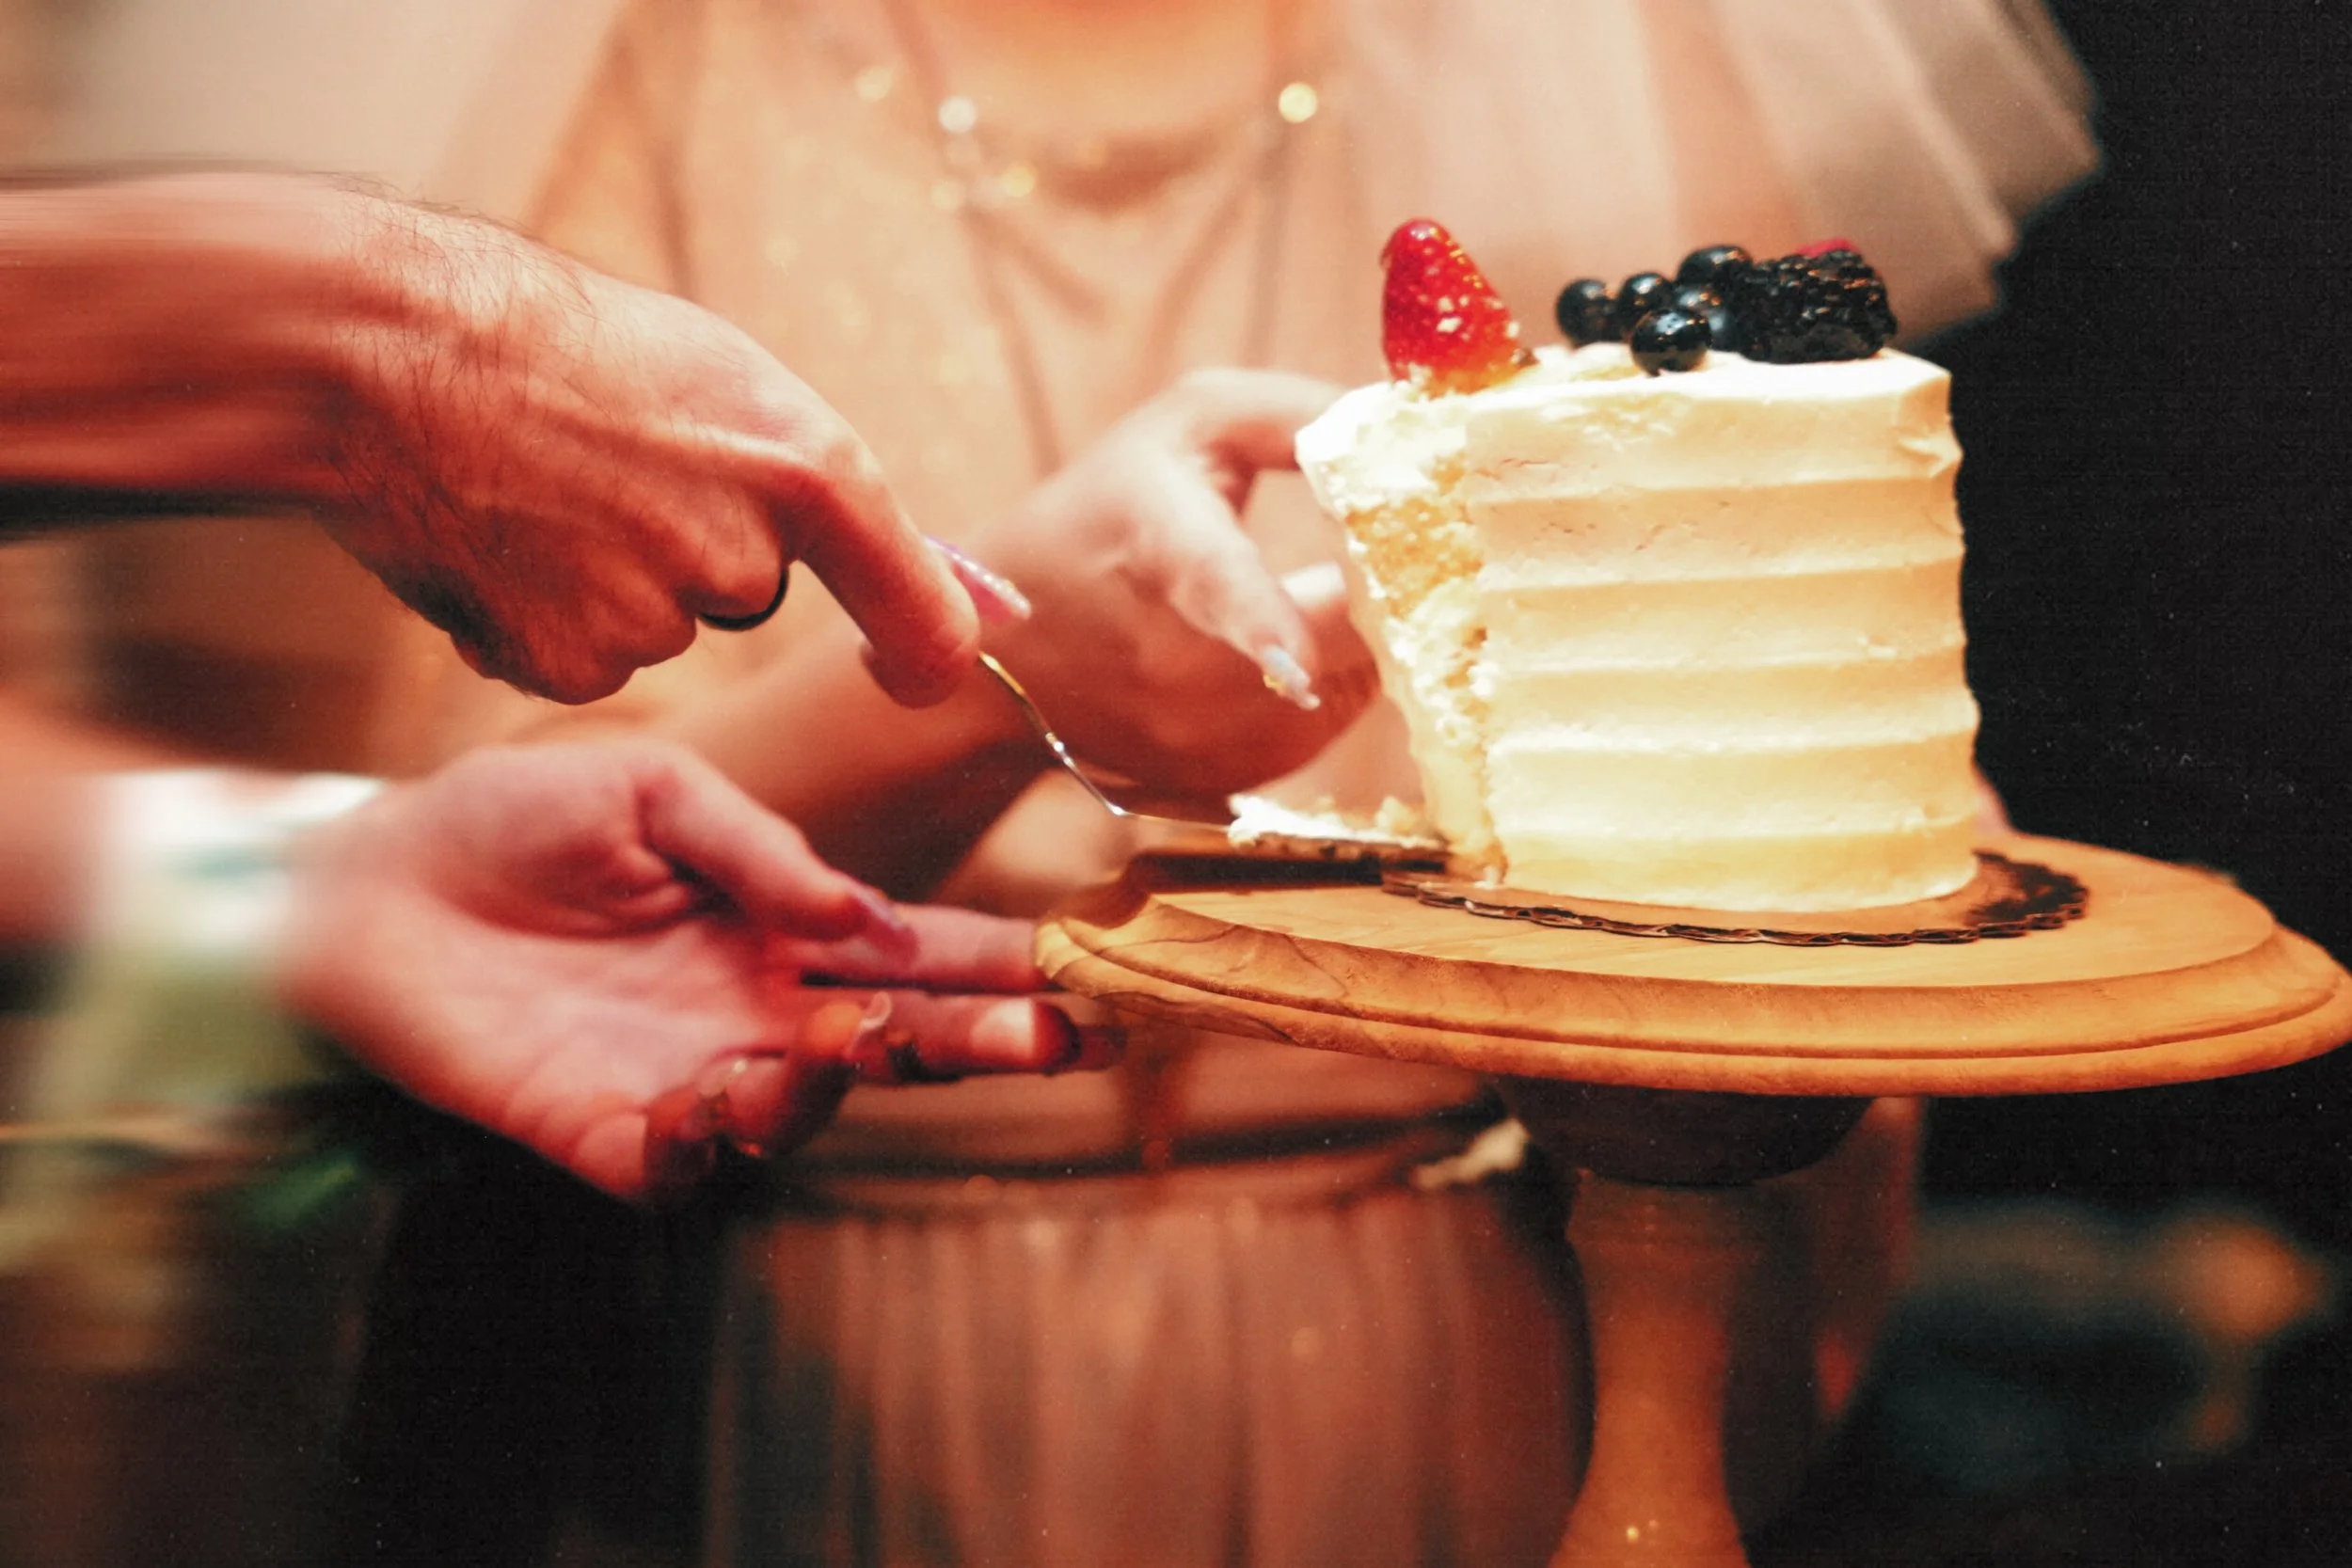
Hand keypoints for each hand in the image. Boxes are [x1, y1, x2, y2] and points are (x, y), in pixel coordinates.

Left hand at [274, 740, 1113, 1201]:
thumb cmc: (511, 819)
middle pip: (896, 1039)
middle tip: (1054, 1037)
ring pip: (804, 1109)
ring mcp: (685, 1072)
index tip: (1088, 972)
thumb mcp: (646, 787)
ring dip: (843, 1082)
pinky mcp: (600, 1129)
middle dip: (981, 1041)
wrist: (363, 882)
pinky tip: (714, 1094)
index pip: (918, 950)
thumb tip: (858, 916)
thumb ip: (755, 848)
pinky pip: (681, 1167)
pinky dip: (712, 1146)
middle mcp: (754, 1006)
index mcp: (780, 924)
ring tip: (847, 1038)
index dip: (1003, 965)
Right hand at [321, 189, 984, 704]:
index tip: (907, 669)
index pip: (927, 615)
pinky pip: (578, 662)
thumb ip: (840, 497)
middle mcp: (744, 555)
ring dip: (602, 578)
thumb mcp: (728, 380)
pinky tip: (496, 539)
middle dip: (685, 546)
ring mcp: (654, 619)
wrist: (388, 352)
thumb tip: (993, 611)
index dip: (925, 655)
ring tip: (536, 487)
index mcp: (809, 470)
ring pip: (650, 626)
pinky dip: (538, 619)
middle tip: (604, 463)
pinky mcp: (570, 665)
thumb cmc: (564, 346)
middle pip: (741, 592)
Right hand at [969, 369, 1378, 797]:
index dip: (1262, 621)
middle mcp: (1177, 666)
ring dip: (1363, 639)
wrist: (1009, 656)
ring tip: (1316, 596)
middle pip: (1338, 638)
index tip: (1296, 656)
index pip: (1217, 588)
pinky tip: (1292, 652)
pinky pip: (1329, 725)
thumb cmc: (1108, 513)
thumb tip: (1408, 430)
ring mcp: (1201, 738)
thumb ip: (1300, 416)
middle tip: (1380, 551)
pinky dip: (1333, 685)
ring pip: (1352, 685)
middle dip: (1383, 593)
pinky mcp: (1227, 782)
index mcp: (1164, 554)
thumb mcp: (1190, 426)